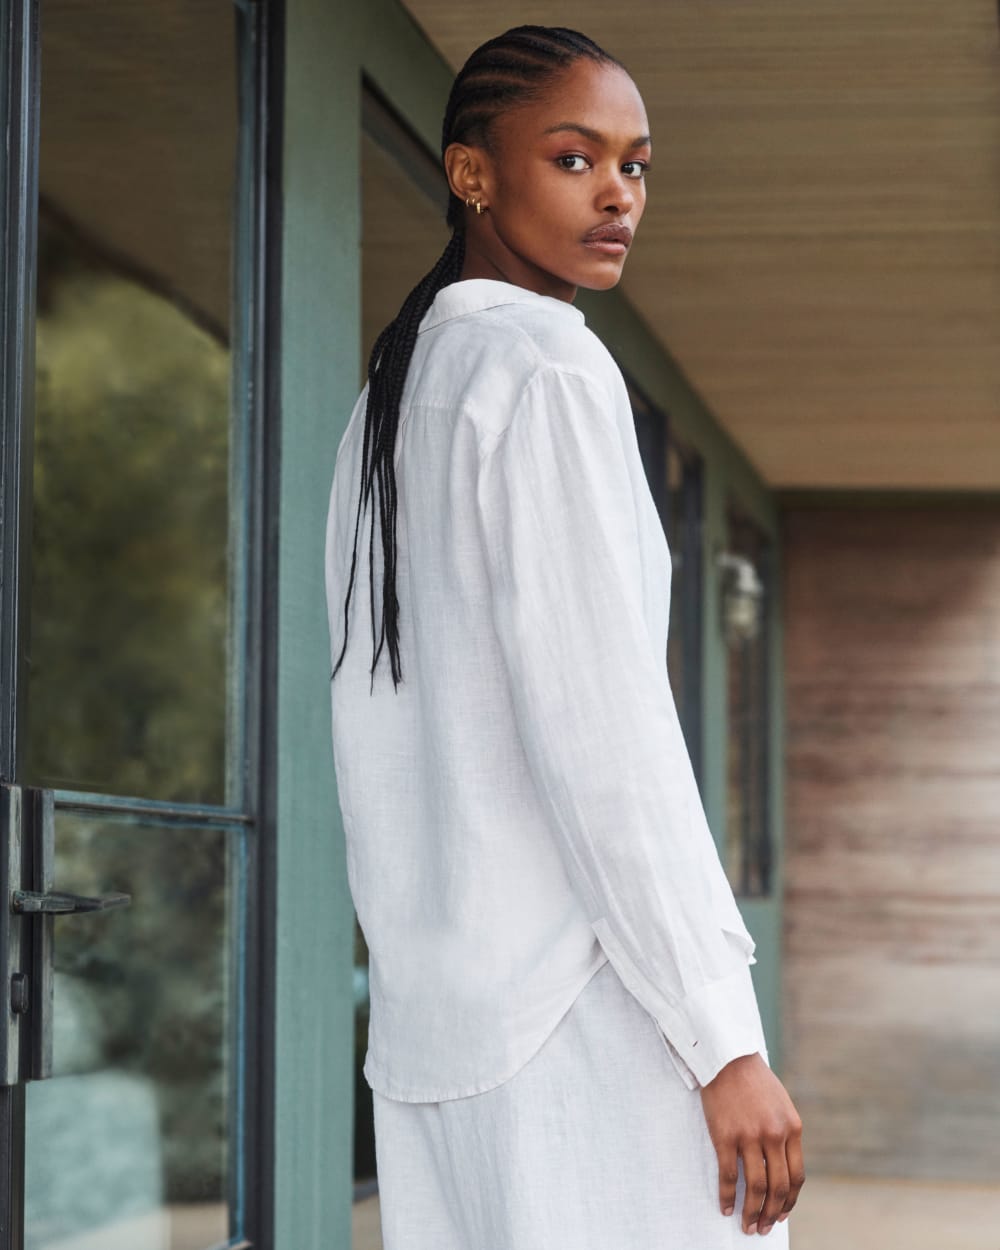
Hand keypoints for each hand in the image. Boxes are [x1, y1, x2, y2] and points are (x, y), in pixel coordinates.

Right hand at [699, 1052, 804, 1235]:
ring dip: (752, 1211)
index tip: (781, 1214)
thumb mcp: (781, 1104)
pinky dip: (727, 1196)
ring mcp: (749, 1136)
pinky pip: (728, 1175)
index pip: (796, 1177)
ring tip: (747, 1226)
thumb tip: (781, 1166)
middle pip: (777, 1186)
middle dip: (771, 1213)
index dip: (789, 1201)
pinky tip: (725, 1207)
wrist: (726, 1056)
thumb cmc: (753, 1079)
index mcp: (792, 1128)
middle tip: (763, 1228)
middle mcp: (774, 1135)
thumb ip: (784, 1133)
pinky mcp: (725, 1135)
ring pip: (755, 1186)